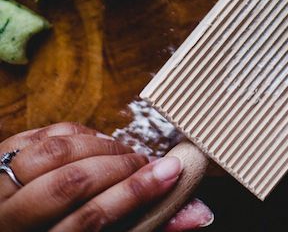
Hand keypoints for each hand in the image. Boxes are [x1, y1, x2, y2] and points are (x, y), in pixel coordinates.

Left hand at [0, 122, 212, 230]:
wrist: (18, 227)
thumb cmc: (70, 228)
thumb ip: (148, 226)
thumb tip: (200, 213)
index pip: (88, 220)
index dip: (134, 194)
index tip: (171, 173)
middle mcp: (8, 219)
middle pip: (71, 183)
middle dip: (120, 168)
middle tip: (150, 164)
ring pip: (54, 153)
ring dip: (101, 146)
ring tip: (125, 155)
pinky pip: (41, 134)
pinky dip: (76, 134)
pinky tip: (96, 144)